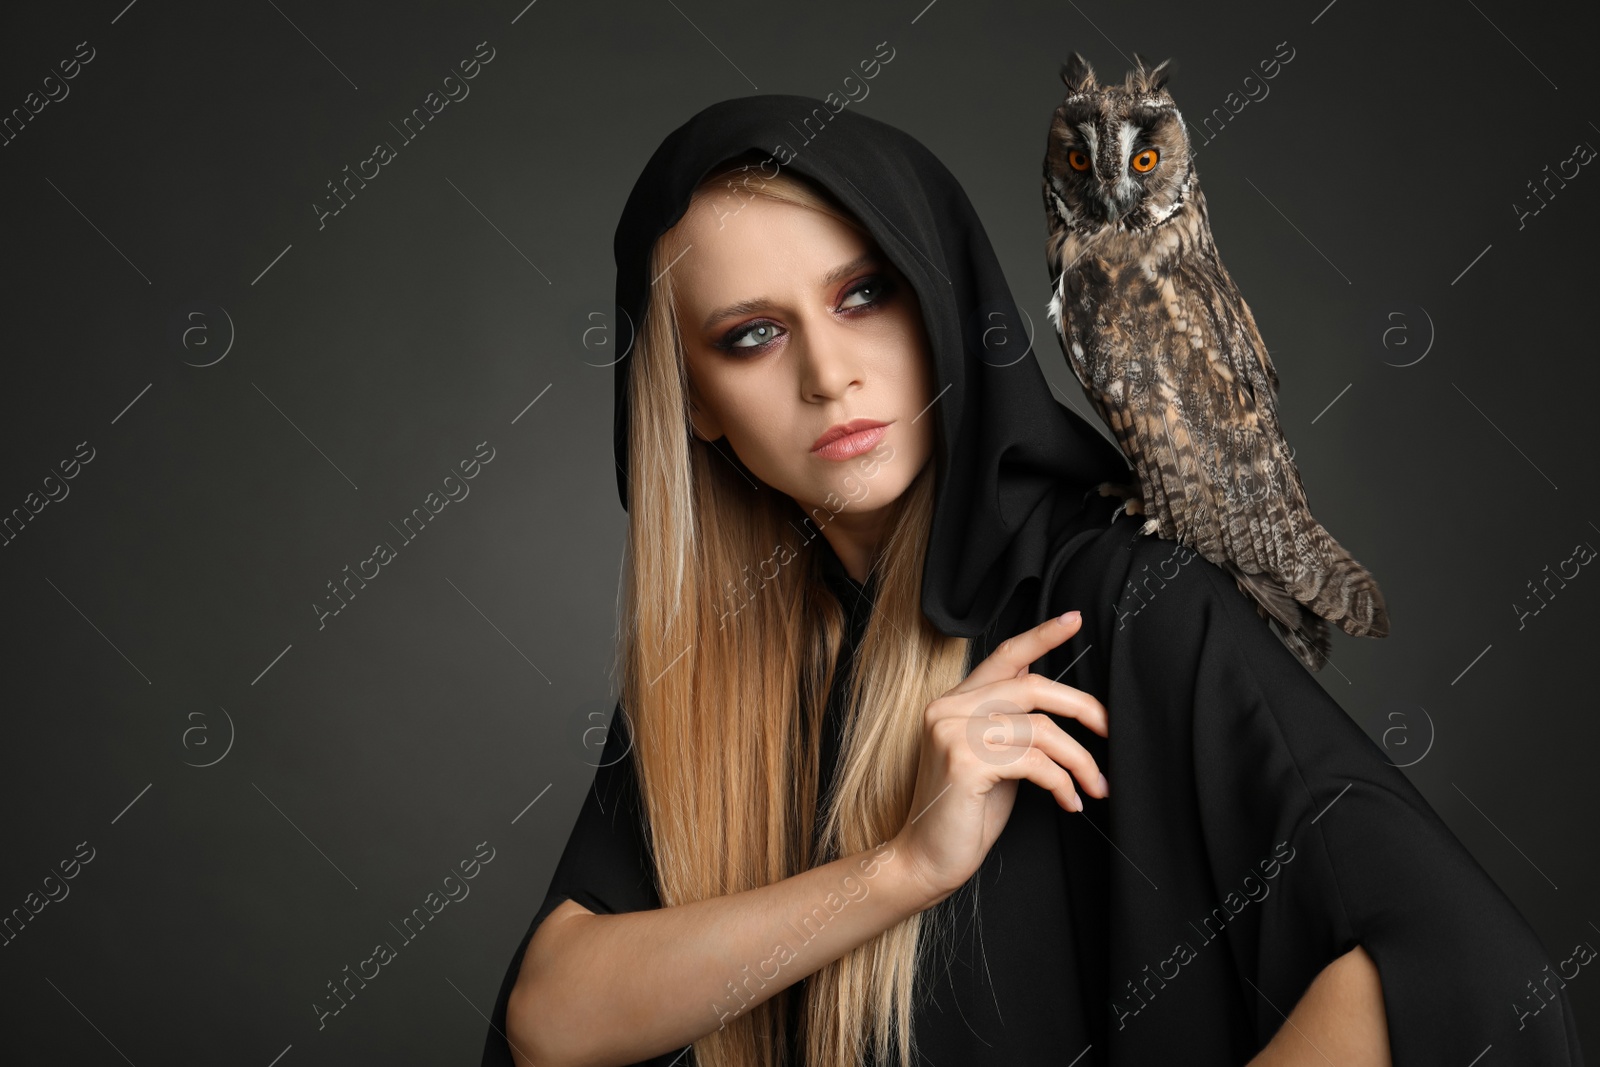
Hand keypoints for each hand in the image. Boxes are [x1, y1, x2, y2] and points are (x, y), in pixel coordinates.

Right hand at [892, 610, 1108, 906]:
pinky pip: (1034, 762)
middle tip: (1110, 730)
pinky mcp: (963, 761)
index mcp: (955, 702)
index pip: (1004, 656)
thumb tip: (1059, 712)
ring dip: (1080, 761)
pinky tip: (1069, 802)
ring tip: (1094, 786)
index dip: (1041, 636)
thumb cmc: (965, 813)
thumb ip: (1012, 729)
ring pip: (1041, 730)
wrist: (926, 860)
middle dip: (1082, 707)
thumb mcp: (993, 760)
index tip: (1075, 619)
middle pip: (1032, 687)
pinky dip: (1062, 783)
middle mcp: (948, 708)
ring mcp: (952, 732)